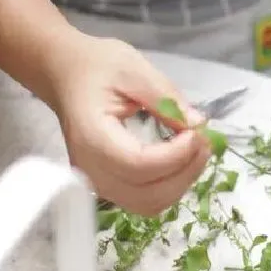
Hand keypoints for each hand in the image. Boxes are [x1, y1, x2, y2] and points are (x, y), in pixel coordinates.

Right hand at [47, 32, 210, 215]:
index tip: (197, 132)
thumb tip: (198, 125)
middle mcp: (90, 170)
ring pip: (149, 204)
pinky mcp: (108, 185)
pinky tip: (181, 161)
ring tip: (196, 150)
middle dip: (185, 171)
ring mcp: (97, 182)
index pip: (138, 165)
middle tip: (204, 140)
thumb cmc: (96, 67)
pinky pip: (144, 200)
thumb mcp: (134, 70)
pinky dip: (170, 186)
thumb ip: (167, 99)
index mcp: (92, 137)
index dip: (176, 155)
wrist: (67, 74)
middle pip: (146, 194)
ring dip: (181, 182)